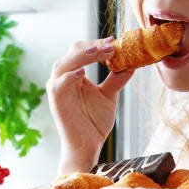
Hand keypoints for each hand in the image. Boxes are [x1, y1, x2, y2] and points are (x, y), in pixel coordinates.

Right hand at [47, 37, 133, 172]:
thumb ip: (116, 79)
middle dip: (93, 46)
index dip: (98, 44)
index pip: (83, 50)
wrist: (87, 147)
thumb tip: (133, 63)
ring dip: (81, 55)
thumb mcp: (109, 96)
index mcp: (75, 74)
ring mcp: (58, 89)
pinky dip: (69, 76)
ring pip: (64, 63)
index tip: (115, 41)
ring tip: (98, 51)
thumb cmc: (94, 123)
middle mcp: (64, 78)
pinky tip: (82, 72)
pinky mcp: (55, 101)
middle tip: (111, 45)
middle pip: (73, 51)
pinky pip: (59, 84)